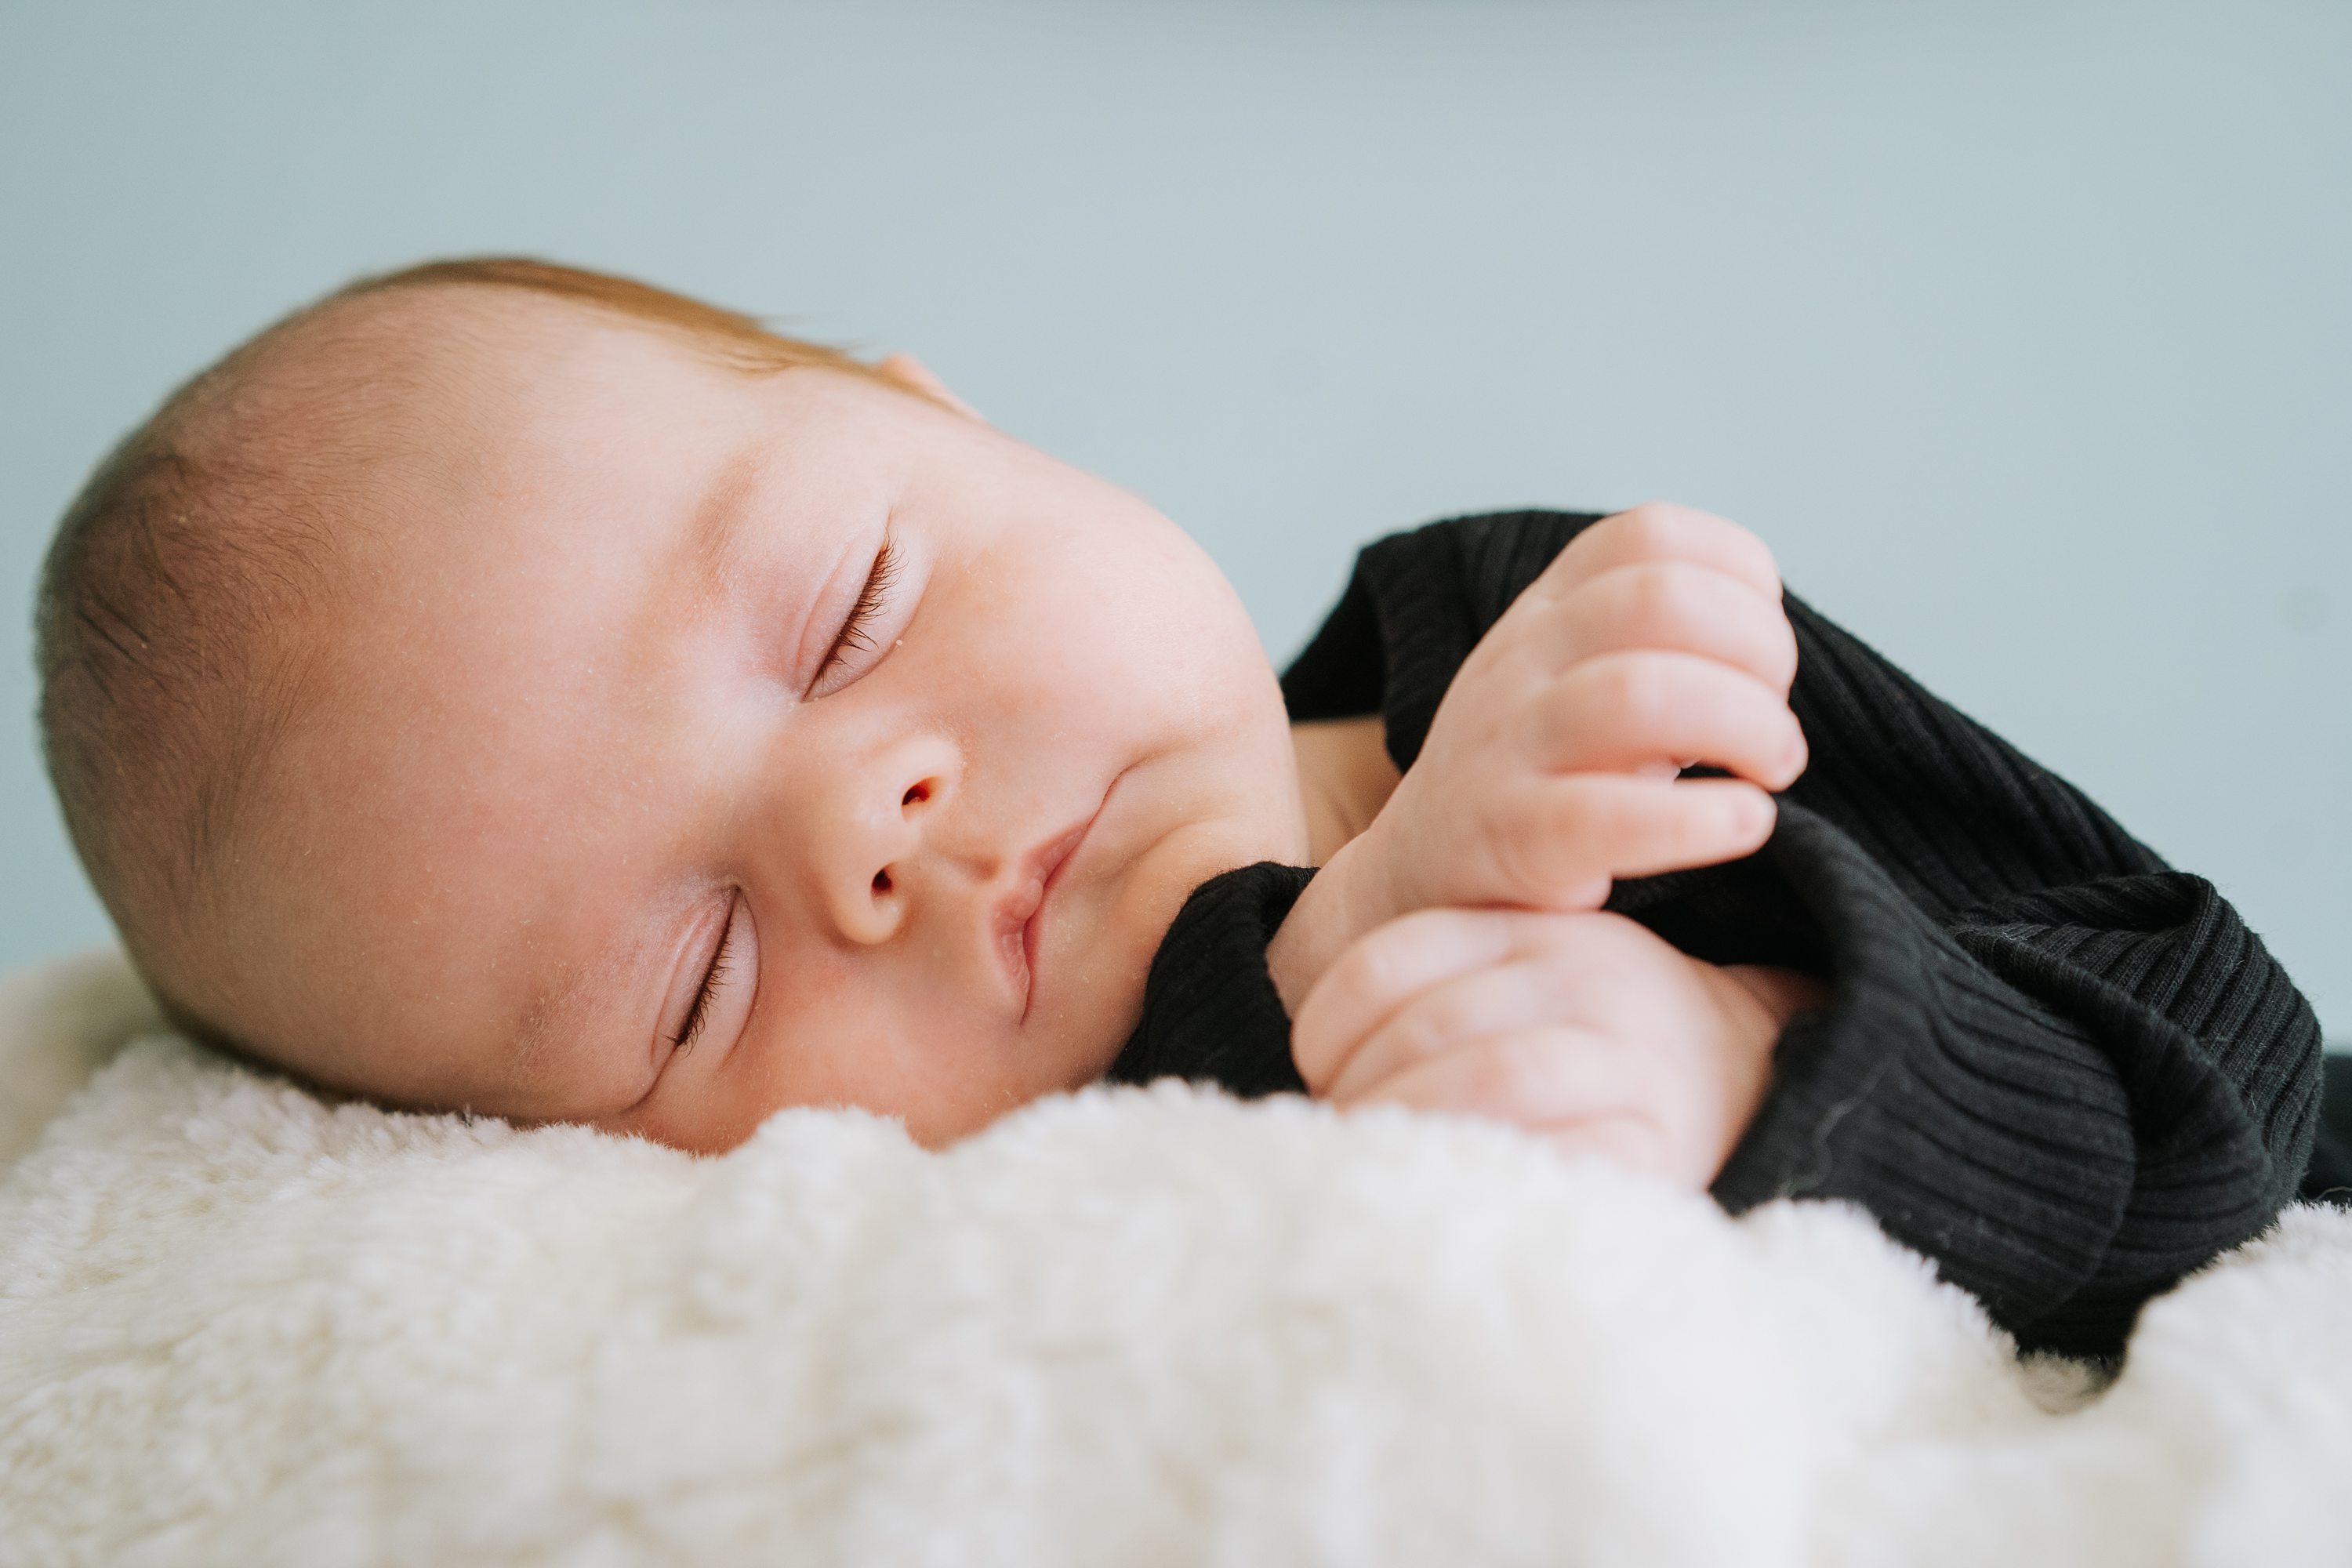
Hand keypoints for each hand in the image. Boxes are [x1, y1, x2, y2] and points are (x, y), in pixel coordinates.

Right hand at [1272, 503, 1804, 1008]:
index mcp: (1548, 609)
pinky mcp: (1506, 837)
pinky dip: (1695, 820)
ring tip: (1772, 772)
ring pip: (1638, 694)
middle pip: (1660, 599)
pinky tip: (1744, 826)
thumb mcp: (1580, 678)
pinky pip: (1601, 817)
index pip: (1651, 535)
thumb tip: (1774, 647)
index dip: (1741, 580)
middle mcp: (1521, 659)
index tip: (1763, 655)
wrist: (1418, 874)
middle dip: (1761, 653)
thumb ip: (1662, 641)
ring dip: (1745, 726)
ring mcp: (1505, 744)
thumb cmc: (1545, 776)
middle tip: (1777, 728)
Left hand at [1292, 906, 1820, 1189]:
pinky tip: (1455, 1200)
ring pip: (1498, 1079)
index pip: (1388, 961)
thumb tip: (1316, 1077)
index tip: (1312, 1074)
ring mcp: (1629, 1058)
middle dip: (1362, 1095)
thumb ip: (1430, 992)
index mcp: (1528, 930)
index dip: (1324, 1028)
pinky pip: (1569, 1157)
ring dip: (1416, 1133)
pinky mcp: (1662, 1142)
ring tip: (1380, 1172)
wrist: (1742, 1063)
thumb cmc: (1584, 1033)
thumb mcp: (1516, 974)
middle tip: (1338, 1139)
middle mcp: (1583, 978)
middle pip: (1432, 1026)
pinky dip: (1497, 1178)